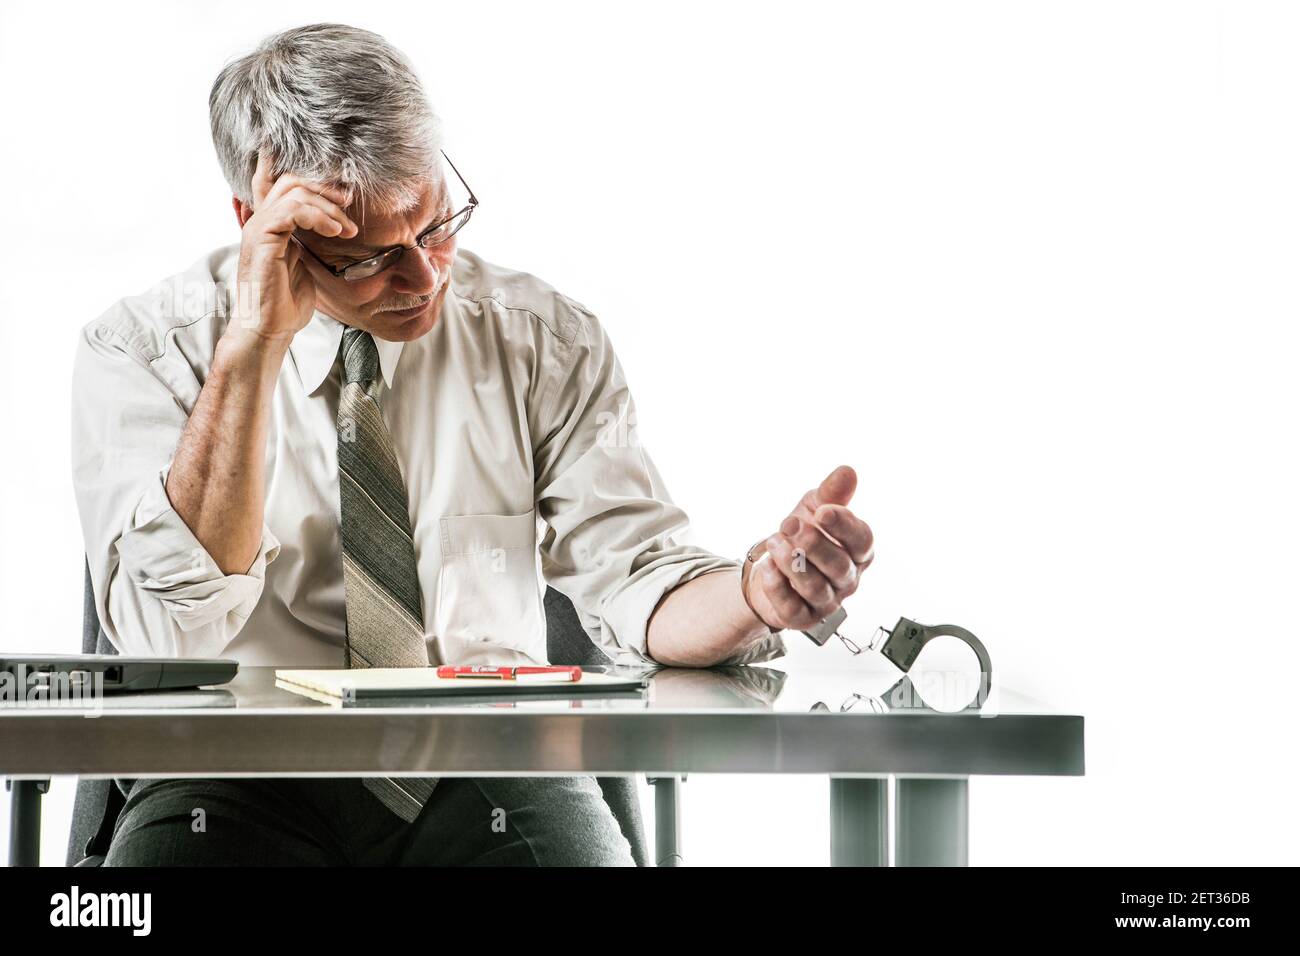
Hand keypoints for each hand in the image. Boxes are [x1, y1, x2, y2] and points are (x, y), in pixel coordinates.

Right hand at [231, 151, 357, 345]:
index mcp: (270, 224)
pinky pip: (293, 210)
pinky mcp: (263, 238)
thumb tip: (336, 225)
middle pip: (291, 181)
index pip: (281, 184)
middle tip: (350, 204)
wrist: (271, 327)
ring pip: (295, 192)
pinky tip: (335, 231)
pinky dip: (318, 216)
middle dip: (325, 188)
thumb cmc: (288, 301)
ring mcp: (259, 228)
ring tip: (348, 229)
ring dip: (328, 207)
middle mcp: (261, 220)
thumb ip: (311, 239)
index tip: (342, 188)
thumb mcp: (306, 263)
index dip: (309, 176)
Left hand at [743, 465, 874, 631]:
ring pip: (815, 588)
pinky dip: (778, 587)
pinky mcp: (801, 617)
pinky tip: (768, 568)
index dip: (844, 526)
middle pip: (839, 566)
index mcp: (857, 552)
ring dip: (793, 563)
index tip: (823, 511)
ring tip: (775, 542)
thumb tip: (847, 471)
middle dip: (814, 544)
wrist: (771, 568)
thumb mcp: (813, 509)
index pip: (862, 541)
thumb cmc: (802, 537)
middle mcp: (846, 579)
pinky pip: (792, 607)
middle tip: (790, 523)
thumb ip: (830, 493)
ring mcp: (826, 601)